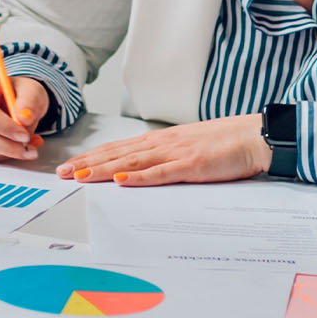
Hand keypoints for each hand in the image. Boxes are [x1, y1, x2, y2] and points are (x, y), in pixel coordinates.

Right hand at [0, 75, 48, 162]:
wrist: (14, 100)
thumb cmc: (19, 93)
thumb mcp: (31, 90)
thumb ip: (30, 101)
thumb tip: (24, 118)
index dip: (4, 126)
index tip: (24, 135)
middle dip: (7, 146)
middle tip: (28, 148)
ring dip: (7, 152)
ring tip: (26, 146)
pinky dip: (3, 155)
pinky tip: (14, 147)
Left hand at [57, 114, 271, 185]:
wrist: (254, 137)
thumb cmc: (224, 145)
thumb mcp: (188, 149)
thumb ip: (166, 159)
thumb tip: (143, 170)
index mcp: (161, 140)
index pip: (118, 149)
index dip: (92, 157)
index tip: (70, 165)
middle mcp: (162, 143)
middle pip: (117, 154)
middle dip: (87, 163)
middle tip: (61, 173)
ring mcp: (176, 153)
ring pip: (131, 162)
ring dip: (102, 170)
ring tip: (79, 176)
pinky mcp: (192, 166)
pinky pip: (161, 173)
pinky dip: (138, 177)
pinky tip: (120, 181)